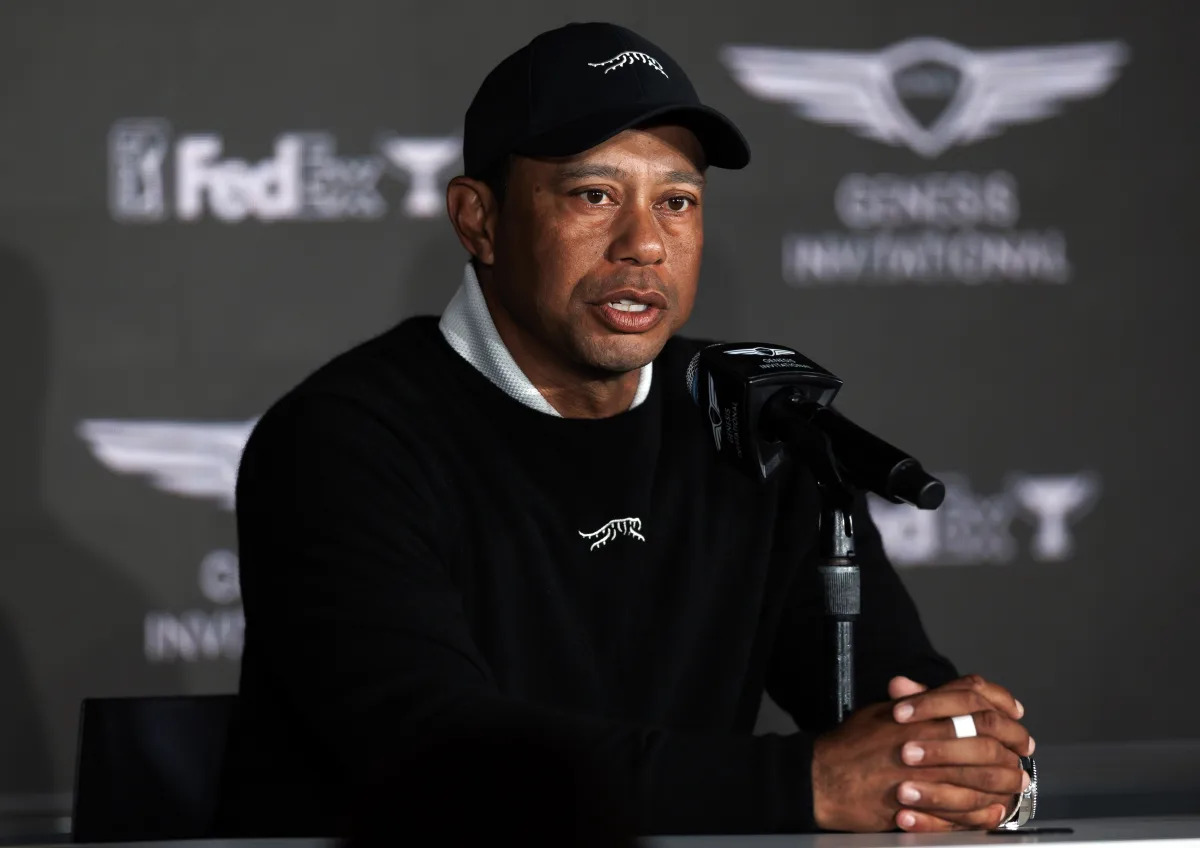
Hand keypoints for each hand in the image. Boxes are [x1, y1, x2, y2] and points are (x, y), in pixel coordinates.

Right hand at [811, 675, 1030, 831]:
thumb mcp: (879, 711)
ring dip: (1005, 780)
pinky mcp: (921, 804)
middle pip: (986, 736)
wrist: (821, 779)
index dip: (1000, 703)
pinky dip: (983, 811)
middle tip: (1025, 750)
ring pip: (982, 775)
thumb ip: (912, 701)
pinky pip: (964, 810)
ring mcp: (925, 773)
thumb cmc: (848, 745)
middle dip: (1013, 743)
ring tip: (1017, 783)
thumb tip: (936, 690)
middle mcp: (926, 738)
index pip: (971, 696)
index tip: (1015, 714)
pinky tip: (994, 811)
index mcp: (918, 711)